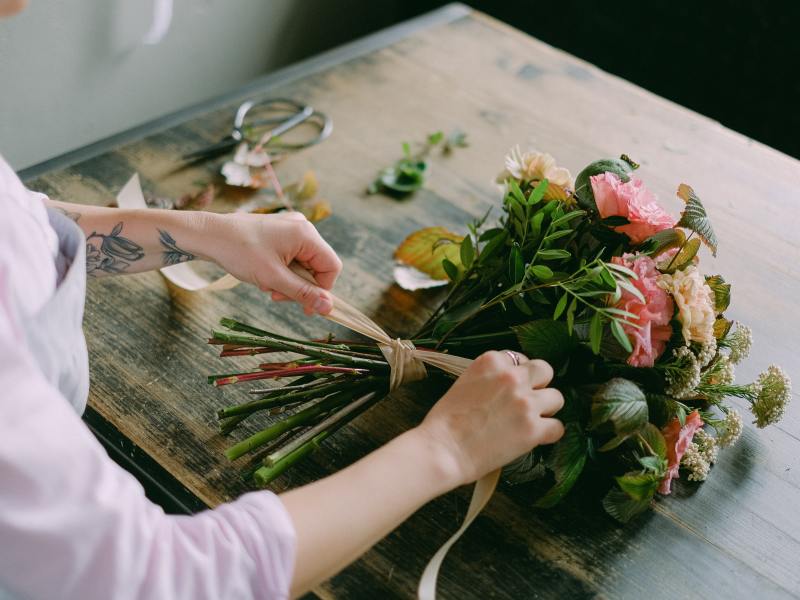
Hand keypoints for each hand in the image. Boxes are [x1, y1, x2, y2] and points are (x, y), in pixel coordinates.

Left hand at [207, 212, 341, 314]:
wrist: (209, 235)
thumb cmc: (239, 252)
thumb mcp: (273, 278)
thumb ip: (303, 293)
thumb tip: (329, 308)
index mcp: (306, 234)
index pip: (331, 267)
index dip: (322, 289)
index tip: (305, 306)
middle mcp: (302, 227)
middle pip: (317, 266)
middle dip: (299, 286)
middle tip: (277, 296)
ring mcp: (291, 228)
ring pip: (303, 264)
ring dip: (288, 281)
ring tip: (267, 285)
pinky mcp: (280, 232)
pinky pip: (292, 257)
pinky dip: (281, 271)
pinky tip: (264, 275)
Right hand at [416, 350, 564, 486]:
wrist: (443, 449)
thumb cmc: (445, 422)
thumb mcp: (464, 383)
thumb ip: (488, 379)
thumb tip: (505, 387)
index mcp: (491, 362)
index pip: (519, 358)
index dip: (518, 375)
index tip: (512, 388)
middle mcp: (511, 377)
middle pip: (544, 371)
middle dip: (538, 386)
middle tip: (527, 401)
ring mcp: (525, 402)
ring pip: (557, 397)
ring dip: (546, 410)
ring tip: (531, 421)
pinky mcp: (533, 429)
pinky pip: (558, 427)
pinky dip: (549, 434)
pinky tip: (535, 438)